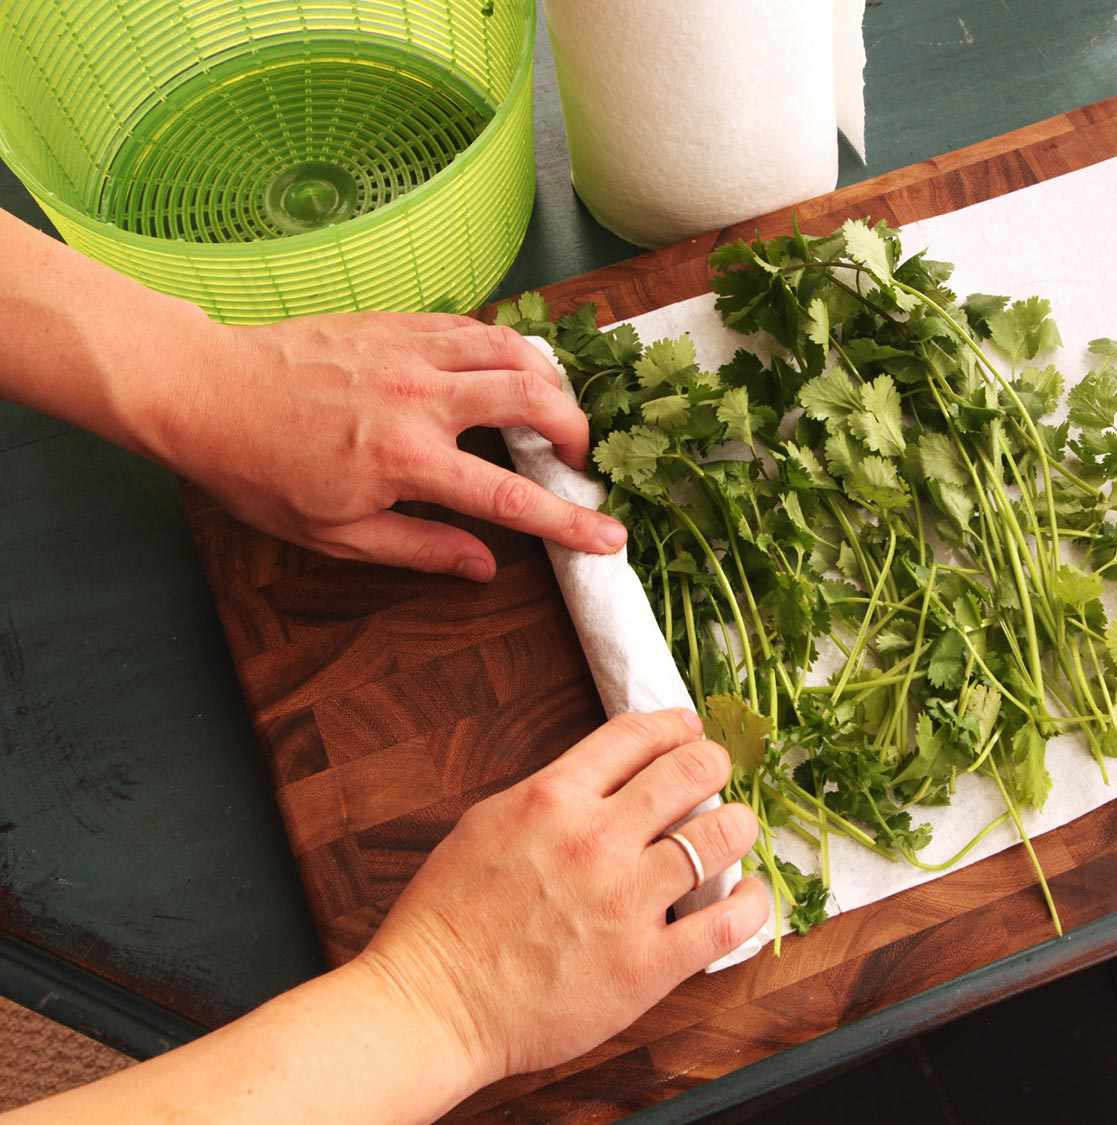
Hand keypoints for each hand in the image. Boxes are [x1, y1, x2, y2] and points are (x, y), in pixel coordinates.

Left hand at [148, 311, 626, 578]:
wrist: (206, 391)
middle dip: (575, 429)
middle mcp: (420, 398)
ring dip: (549, 378)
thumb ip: (419, 548)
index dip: (570, 522)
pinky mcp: (397, 323)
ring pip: (512, 348)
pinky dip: (505, 348)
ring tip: (553, 408)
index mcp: (408, 461)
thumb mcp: (336, 535)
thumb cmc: (261, 473)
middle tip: (578, 458)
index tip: (611, 537)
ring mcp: (410, 351)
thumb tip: (484, 566)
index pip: (510, 497)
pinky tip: (505, 369)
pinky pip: (473, 326)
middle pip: (534, 397)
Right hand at [355, 709, 768, 1085]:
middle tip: (716, 774)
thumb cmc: (448, 919)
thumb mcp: (489, 823)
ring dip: (738, 825)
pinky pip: (728, 921)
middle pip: (690, 771)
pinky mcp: (647, 965)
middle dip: (713, 763)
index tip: (689, 730)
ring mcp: (627, 901)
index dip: (674, 725)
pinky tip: (749, 893)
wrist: (433, 1004)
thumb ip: (551, 796)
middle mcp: (597, 839)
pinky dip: (752, 901)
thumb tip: (604, 777)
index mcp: (553, 798)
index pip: (636, 735)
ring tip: (735, 830)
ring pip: (721, 836)